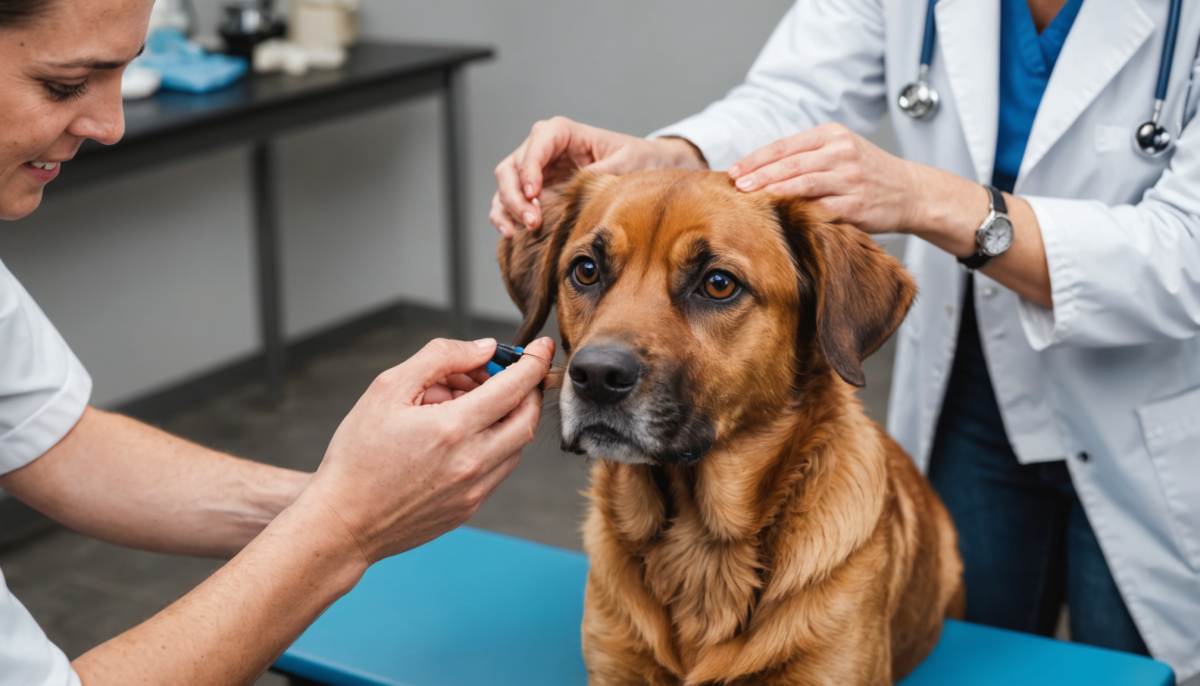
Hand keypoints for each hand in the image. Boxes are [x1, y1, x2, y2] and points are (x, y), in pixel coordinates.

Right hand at [296, 336, 554, 563]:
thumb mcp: (388, 389)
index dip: (533, 362)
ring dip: (505, 418)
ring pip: (515, 445)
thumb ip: (440, 358)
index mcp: (454, 428)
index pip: (515, 387)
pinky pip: (498, 468)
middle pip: (526, 417)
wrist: (343, 523)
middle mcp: (473, 462)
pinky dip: (492, 444)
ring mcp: (475, 490)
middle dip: (525, 390)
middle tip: (498, 375)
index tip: (541, 347)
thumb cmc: (357, 456)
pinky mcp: (470, 508)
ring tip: (461, 406)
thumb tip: (483, 349)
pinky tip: (457, 437)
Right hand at [491, 116, 706, 235]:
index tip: (534, 194)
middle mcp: (544, 150)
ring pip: (505, 187)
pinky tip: (511, 235)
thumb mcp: (628, 162)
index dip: (529, 168)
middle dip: (516, 196)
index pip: (536, 143)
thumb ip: (604, 171)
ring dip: (508, 210)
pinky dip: (505, 218)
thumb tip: (581, 187)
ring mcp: (537, 173)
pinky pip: (510, 204)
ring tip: (520, 233)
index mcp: (564, 133)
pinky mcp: (537, 194)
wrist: (647, 169)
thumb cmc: (639, 159)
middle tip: (532, 222)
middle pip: (512, 167)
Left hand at [727, 122, 921, 233]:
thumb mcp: (840, 151)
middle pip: (790, 163)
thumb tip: (758, 171)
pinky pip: (820, 207)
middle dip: (758, 175)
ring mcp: (850, 177)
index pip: (784, 145)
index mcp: (832, 134)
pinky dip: (797, 212)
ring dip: (772, 192)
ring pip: (802, 183)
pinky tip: (778, 217)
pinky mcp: (855, 203)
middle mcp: (841, 152)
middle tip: (735, 186)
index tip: (733, 171)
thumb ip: (806, 156)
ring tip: (749, 199)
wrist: (910, 192)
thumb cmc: (867, 173)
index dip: (756, 159)